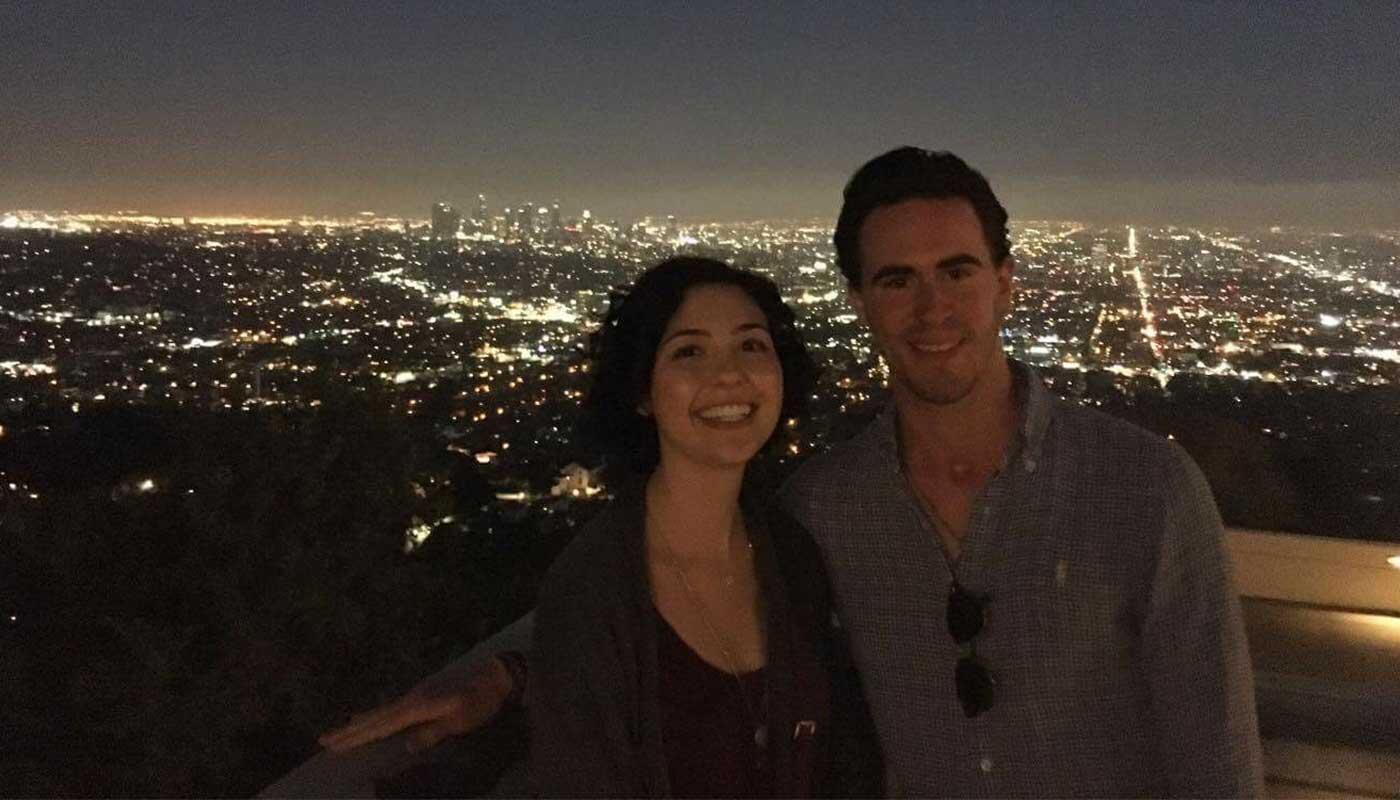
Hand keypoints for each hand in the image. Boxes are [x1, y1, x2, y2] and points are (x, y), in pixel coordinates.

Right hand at [318, 656, 513, 753]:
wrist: (495, 677)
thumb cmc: (480, 703)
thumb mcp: (459, 721)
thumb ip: (432, 732)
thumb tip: (405, 746)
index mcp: (416, 708)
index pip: (381, 726)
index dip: (357, 737)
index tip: (334, 745)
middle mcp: (410, 699)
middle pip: (374, 718)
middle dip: (349, 731)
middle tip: (322, 740)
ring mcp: (415, 695)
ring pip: (380, 712)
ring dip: (359, 722)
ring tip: (338, 730)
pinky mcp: (422, 695)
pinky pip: (391, 708)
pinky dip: (375, 715)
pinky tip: (370, 716)